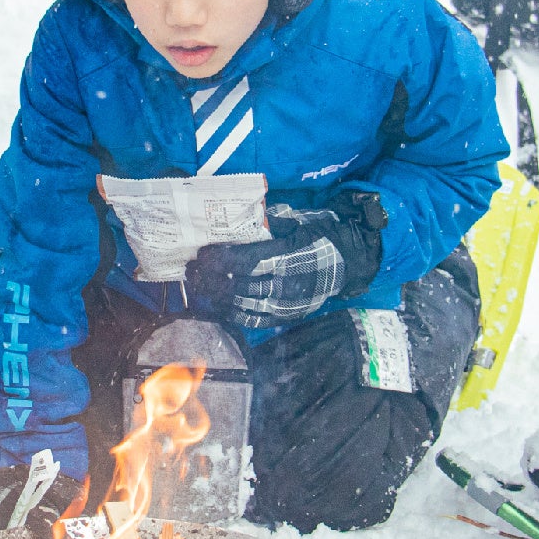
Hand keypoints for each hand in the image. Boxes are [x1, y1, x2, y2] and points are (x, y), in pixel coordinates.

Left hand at [184, 200, 383, 328]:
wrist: (347, 263)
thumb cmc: (319, 238)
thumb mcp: (297, 222)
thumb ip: (268, 223)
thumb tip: (239, 218)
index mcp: (286, 257)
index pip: (244, 261)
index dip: (220, 260)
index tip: (202, 255)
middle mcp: (284, 283)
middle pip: (237, 286)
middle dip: (210, 280)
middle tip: (192, 271)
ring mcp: (285, 304)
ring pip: (241, 306)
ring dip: (215, 299)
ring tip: (198, 289)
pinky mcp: (285, 316)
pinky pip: (253, 321)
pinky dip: (231, 315)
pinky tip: (216, 308)